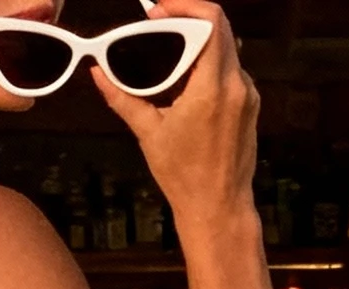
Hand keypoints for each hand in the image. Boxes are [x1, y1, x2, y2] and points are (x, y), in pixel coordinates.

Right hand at [93, 2, 258, 229]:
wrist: (218, 208)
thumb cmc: (184, 177)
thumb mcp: (149, 134)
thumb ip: (123, 97)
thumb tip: (97, 73)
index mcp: (211, 88)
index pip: (210, 22)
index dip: (185, 7)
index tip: (160, 11)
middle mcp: (236, 85)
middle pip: (219, 28)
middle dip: (190, 19)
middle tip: (162, 23)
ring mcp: (248, 94)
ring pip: (226, 48)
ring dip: (200, 43)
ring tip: (173, 53)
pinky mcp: (251, 104)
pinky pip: (231, 71)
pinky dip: (210, 66)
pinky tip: (190, 81)